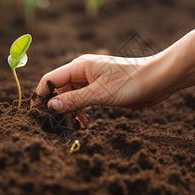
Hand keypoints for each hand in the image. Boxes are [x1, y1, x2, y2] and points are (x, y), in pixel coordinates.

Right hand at [30, 54, 169, 113]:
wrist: (158, 80)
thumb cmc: (131, 81)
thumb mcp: (101, 94)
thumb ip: (75, 100)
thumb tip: (51, 106)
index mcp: (79, 66)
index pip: (50, 79)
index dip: (41, 95)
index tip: (36, 113)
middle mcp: (83, 72)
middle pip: (59, 90)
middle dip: (56, 107)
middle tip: (55, 127)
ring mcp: (92, 81)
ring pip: (71, 97)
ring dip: (69, 112)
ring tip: (71, 128)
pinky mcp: (101, 90)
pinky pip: (83, 101)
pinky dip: (80, 112)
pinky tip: (83, 123)